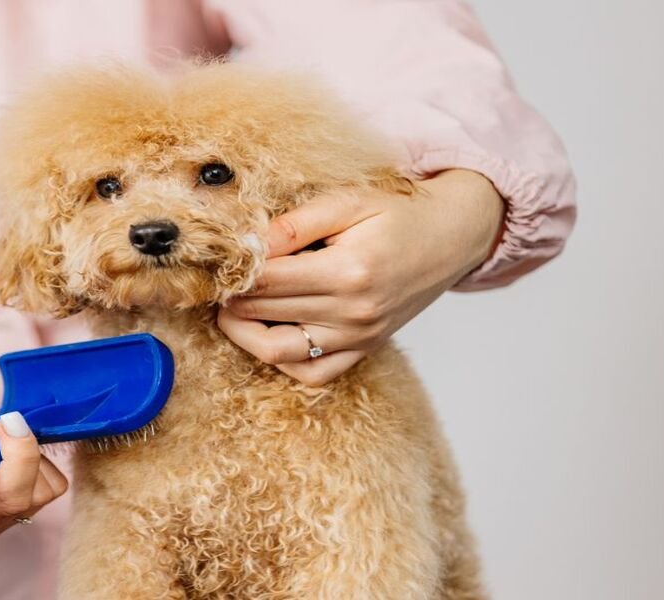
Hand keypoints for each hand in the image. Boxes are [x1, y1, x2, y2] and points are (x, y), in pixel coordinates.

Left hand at [218, 169, 503, 385]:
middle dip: (230, 297)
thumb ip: (294, 224)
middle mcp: (353, 313)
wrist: (449, 237)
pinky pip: (310, 372)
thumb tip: (245, 242)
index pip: (266, 280)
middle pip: (264, 313)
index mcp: (348, 271)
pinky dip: (280, 358)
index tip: (213, 260)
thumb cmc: (396, 214)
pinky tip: (268, 330)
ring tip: (231, 307)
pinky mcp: (363, 351)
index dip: (232, 271)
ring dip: (243, 332)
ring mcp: (359, 338)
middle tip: (215, 279)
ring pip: (278, 351)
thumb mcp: (347, 202)